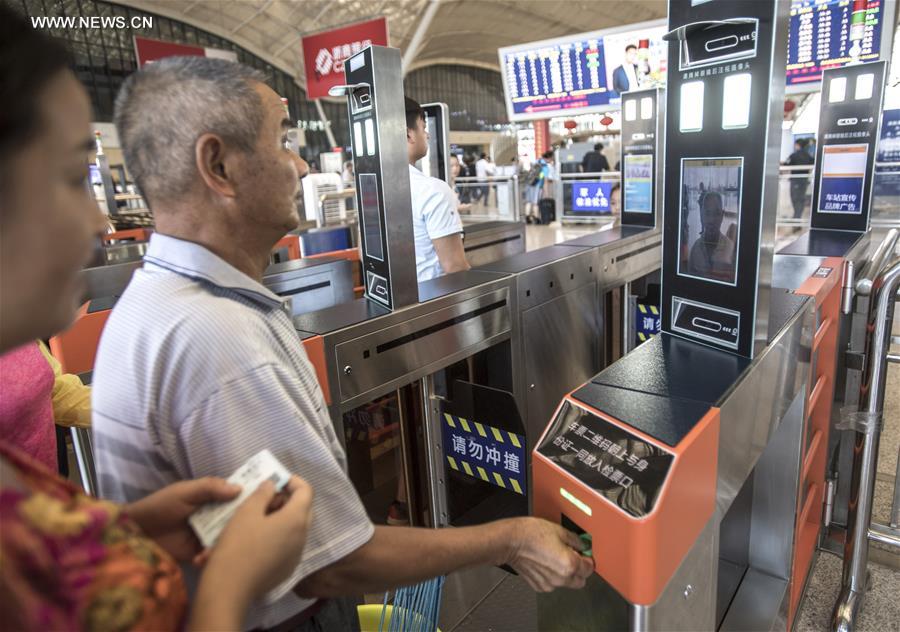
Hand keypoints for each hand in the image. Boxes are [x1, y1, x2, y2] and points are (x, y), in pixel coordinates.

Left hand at [125, 477, 240, 561]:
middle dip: (242, 524)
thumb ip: (210, 488)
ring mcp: (209, 535)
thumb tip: (240, 489)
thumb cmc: (161, 506)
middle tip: (243, 530)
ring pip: (229, 538)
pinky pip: (214, 555)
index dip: (251, 498)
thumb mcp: (185, 491)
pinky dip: (211, 557)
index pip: (238, 496)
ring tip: (215, 546)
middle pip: (238, 518)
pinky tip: (201, 557)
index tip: (265, 501)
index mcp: (213, 498)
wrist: (136, 533)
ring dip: (227, 543)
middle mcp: (216, 516)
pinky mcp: (200, 553)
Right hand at [200, 476, 313, 605]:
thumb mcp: (247, 512)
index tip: (275, 480)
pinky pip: (289, 545)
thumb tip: (272, 486)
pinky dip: (279, 535)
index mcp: (296, 519)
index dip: (293, 481)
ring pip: (296, 528)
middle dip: (287, 499)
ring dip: (283, 518)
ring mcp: (296, 555)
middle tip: (265, 499)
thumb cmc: (237, 545)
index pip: (306, 491)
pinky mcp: (287, 569)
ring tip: (258, 518)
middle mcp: (303, 537)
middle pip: (304, 509)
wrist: (229, 589)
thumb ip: (263, 493)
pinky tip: (258, 539)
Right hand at [503, 517, 593, 591]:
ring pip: (566, 583)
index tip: (583, 553)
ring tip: (554, 557)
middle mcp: (562, 578)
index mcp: (570, 565)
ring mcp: (550, 584)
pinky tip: (544, 562)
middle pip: (580, 580)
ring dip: (565, 574)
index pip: (589, 568)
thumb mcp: (559, 530)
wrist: (510, 541)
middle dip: (579, 570)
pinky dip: (552, 576)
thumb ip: (575, 540)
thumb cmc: (532, 534)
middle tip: (572, 556)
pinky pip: (552, 583)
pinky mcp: (538, 586)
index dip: (587, 559)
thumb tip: (582, 545)